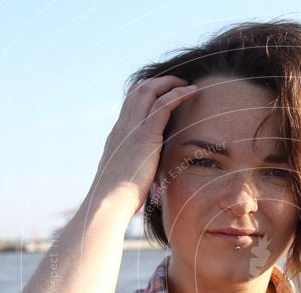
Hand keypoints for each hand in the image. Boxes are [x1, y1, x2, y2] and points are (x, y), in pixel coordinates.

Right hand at [89, 76, 197, 209]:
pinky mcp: (145, 136)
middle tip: (177, 82)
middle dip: (158, 82)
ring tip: (187, 83)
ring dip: (169, 83)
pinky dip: (177, 94)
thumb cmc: (118, 200)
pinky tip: (191, 92)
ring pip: (149, 91)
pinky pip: (162, 105)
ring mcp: (132, 130)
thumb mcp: (126, 180)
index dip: (146, 94)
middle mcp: (122, 128)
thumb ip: (136, 172)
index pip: (130, 105)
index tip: (162, 93)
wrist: (109, 203)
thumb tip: (147, 181)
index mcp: (118, 137)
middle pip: (138, 91)